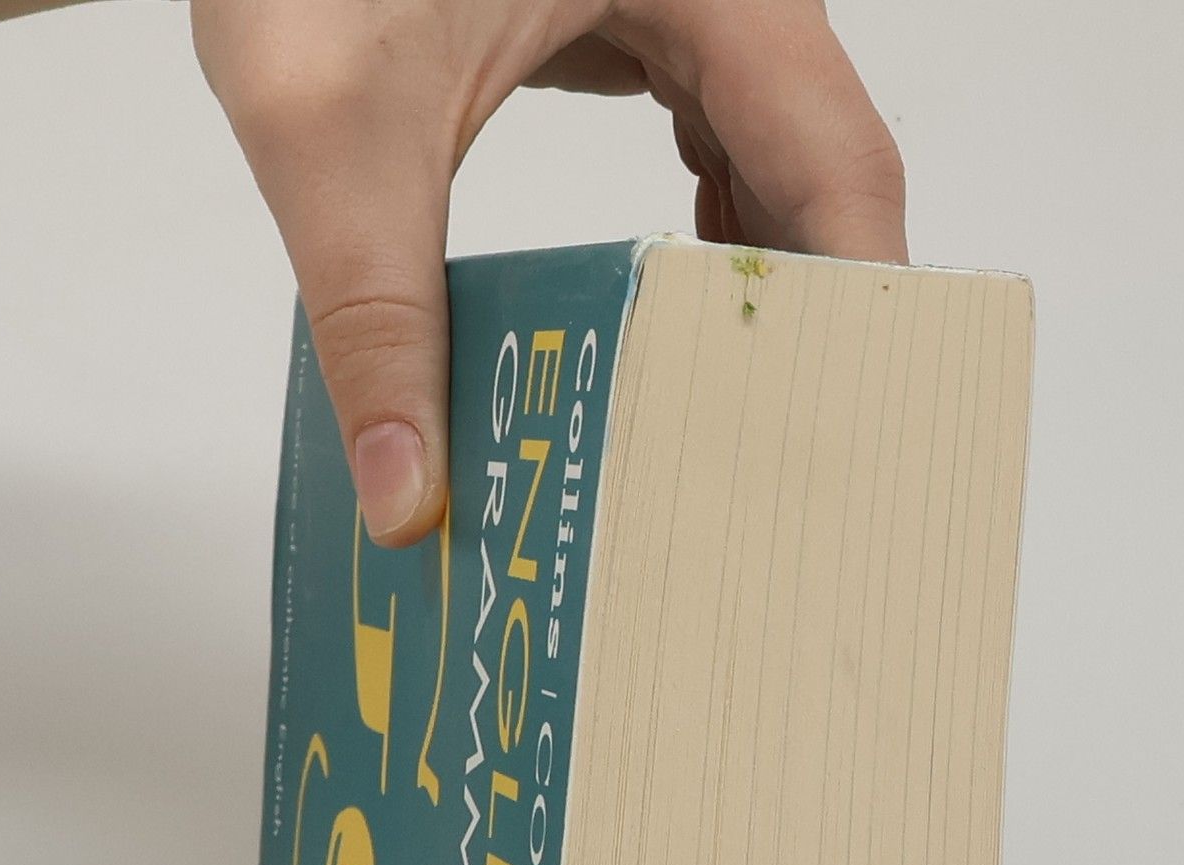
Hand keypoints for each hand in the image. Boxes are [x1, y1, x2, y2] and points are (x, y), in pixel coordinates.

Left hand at [189, 0, 904, 545]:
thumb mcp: (333, 125)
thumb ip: (374, 316)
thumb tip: (407, 497)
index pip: (840, 167)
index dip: (851, 310)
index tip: (836, 441)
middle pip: (820, 171)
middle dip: (800, 316)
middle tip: (779, 464)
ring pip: (772, 154)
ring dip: (753, 280)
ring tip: (729, 417)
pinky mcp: (626, 9)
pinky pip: (708, 127)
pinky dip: (699, 229)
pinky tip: (667, 317)